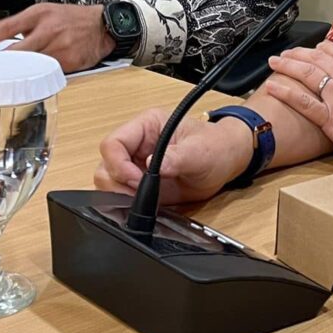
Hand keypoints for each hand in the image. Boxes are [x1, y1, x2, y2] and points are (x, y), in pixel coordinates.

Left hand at [0, 2, 112, 72]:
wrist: (103, 25)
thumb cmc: (72, 19)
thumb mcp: (46, 12)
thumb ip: (24, 25)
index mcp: (40, 14)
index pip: (9, 26)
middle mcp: (49, 29)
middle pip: (18, 51)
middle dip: (2, 62)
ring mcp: (59, 46)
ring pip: (32, 65)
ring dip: (20, 71)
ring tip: (11, 74)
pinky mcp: (69, 61)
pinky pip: (48, 72)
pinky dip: (40, 75)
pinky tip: (36, 75)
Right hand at [93, 107, 250, 203]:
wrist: (226, 162)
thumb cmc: (215, 147)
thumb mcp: (200, 151)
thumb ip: (177, 157)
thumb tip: (153, 165)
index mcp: (146, 126)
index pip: (113, 143)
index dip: (118, 164)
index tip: (136, 181)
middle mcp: (137, 145)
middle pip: (106, 165)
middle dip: (117, 183)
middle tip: (140, 194)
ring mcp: (137, 165)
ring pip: (109, 182)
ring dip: (121, 194)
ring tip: (146, 199)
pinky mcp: (141, 184)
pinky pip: (122, 195)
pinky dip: (127, 204)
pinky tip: (146, 206)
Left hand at [266, 41, 332, 174]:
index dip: (322, 49)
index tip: (313, 48)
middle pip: (318, 59)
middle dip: (299, 53)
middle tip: (287, 53)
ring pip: (306, 73)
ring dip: (287, 65)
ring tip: (274, 62)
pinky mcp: (331, 118)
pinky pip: (302, 101)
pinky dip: (285, 91)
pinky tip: (272, 85)